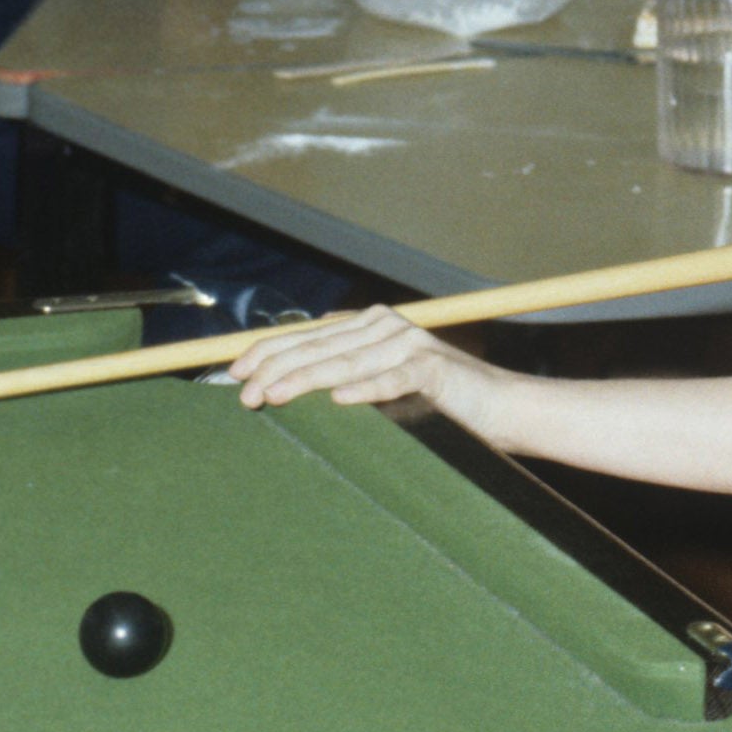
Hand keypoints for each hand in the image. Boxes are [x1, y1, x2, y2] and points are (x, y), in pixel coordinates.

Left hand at [230, 302, 491, 424]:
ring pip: (347, 362)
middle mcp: (386, 327)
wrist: (498, 406)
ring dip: (307, 380)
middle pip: (320, 347)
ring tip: (273, 395)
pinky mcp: (433, 370)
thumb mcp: (380, 382)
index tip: (233, 372)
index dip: (267, 351)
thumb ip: (343, 373)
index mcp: (369, 325)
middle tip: (243, 394)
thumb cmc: (433, 401)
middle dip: (275, 369)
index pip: (307, 335)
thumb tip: (281, 383)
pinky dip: (367, 390)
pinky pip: (393, 380)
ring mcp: (410, 345)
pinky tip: (340, 401)